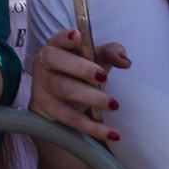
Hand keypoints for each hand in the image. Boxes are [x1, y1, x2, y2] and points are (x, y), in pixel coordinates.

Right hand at [29, 28, 130, 145]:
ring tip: (114, 105)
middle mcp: (45, 65)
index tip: (78, 36)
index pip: (57, 39)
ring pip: (63, 89)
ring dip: (90, 97)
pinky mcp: (46, 110)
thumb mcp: (95, 61)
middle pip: (56, 61)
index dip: (65, 37)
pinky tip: (112, 133)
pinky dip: (92, 127)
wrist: (57, 104)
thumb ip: (111, 54)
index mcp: (56, 47)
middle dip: (81, 68)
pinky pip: (70, 118)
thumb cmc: (78, 75)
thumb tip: (126, 61)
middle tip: (104, 77)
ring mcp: (42, 87)